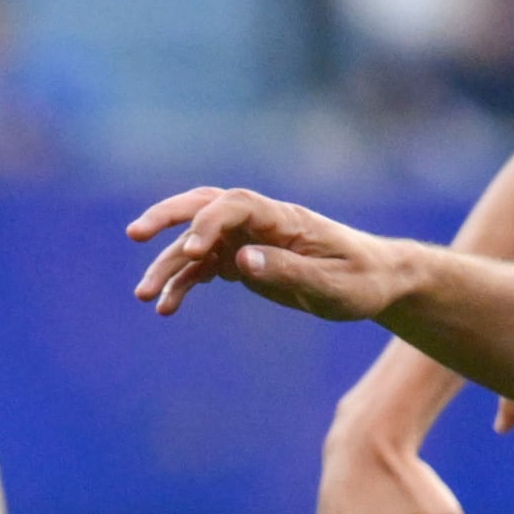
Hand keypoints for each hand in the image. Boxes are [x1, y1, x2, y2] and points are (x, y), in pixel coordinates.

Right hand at [126, 187, 424, 322]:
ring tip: (145, 297)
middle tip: (135, 233)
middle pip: (204, 206)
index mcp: (285, 219)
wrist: (378, 280)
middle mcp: (261, 222)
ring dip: (168, 265)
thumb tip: (240, 260)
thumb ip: (289, 271)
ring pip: (198, 242)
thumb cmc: (362, 280)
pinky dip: (184, 284)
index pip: (236, 205)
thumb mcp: (333, 285)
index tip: (192, 251)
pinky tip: (167, 308)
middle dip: (167, 217)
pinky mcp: (244, 261)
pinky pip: (205, 267)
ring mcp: (249, 240)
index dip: (209, 222)